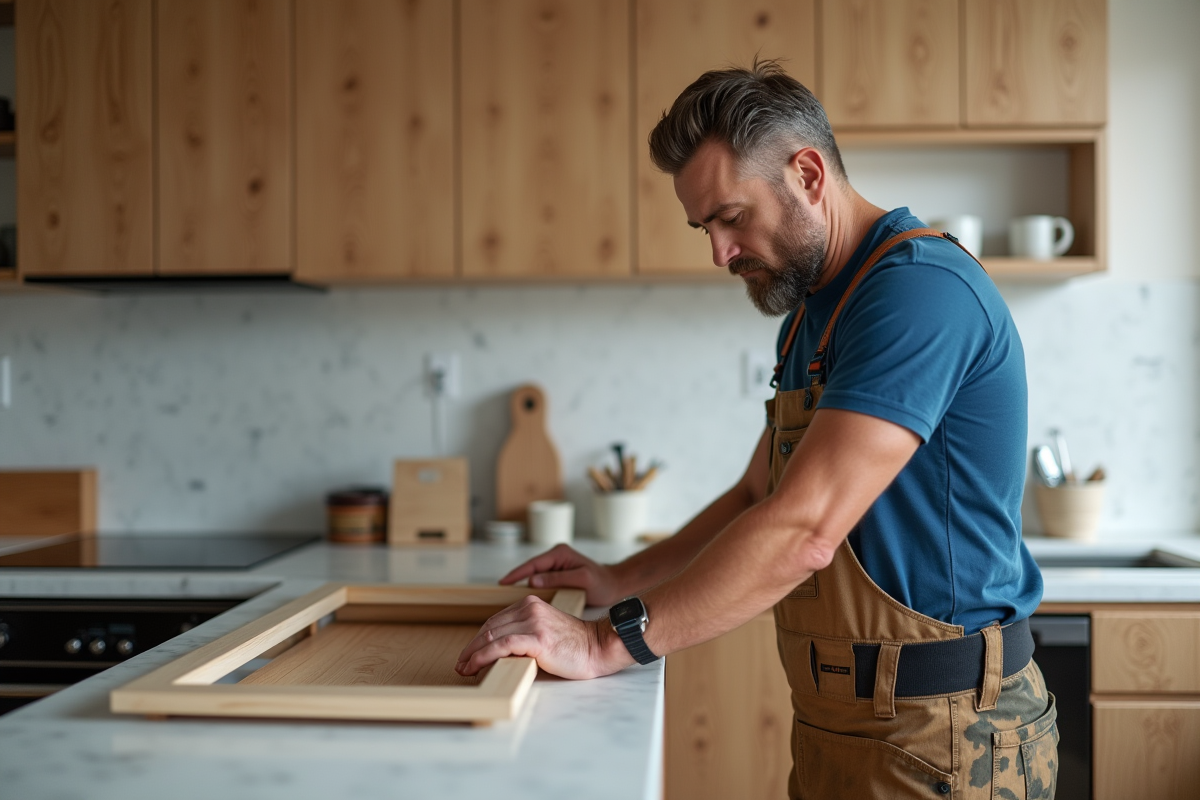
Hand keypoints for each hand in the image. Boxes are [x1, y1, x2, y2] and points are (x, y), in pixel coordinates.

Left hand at [454, 595, 630, 678]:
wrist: (597, 647)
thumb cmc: (575, 646)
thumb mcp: (544, 632)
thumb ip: (523, 634)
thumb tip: (497, 651)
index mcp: (530, 604)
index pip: (495, 621)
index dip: (478, 638)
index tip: (469, 654)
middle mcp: (529, 609)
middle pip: (489, 627)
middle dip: (471, 647)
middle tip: (461, 664)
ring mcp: (533, 622)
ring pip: (492, 636)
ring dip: (473, 654)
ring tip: (464, 669)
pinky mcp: (536, 638)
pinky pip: (501, 646)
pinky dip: (483, 656)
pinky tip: (475, 665)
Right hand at [498, 544, 625, 605]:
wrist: (614, 585)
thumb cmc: (601, 583)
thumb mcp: (582, 580)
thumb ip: (558, 578)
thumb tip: (533, 581)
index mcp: (559, 553)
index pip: (533, 563)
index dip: (516, 574)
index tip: (503, 582)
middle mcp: (555, 556)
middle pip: (529, 569)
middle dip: (515, 579)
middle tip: (500, 591)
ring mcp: (556, 564)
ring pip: (533, 575)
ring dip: (521, 585)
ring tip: (507, 596)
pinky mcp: (557, 574)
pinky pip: (539, 580)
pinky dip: (530, 588)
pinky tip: (523, 598)